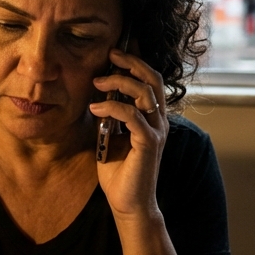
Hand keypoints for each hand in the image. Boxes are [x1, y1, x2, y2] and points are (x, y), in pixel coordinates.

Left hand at [89, 48, 167, 220]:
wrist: (127, 204)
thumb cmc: (119, 173)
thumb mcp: (110, 137)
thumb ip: (110, 117)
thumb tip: (98, 95)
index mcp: (152, 117)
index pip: (150, 81)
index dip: (137, 62)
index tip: (116, 50)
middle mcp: (159, 121)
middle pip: (153, 79)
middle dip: (132, 62)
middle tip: (110, 54)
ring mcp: (156, 131)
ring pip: (145, 93)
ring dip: (119, 82)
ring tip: (97, 81)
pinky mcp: (148, 143)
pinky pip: (132, 116)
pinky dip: (112, 107)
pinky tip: (95, 107)